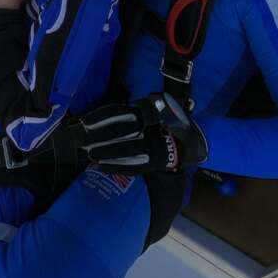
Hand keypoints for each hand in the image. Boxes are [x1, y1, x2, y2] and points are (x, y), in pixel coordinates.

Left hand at [77, 97, 203, 173]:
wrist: (195, 139)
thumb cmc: (169, 122)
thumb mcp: (153, 110)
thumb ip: (136, 112)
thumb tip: (107, 115)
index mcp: (147, 111)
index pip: (120, 113)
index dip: (101, 117)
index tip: (85, 122)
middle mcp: (150, 126)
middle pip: (121, 130)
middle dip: (101, 135)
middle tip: (83, 139)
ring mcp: (155, 144)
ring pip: (127, 148)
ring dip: (107, 152)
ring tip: (90, 155)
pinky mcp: (158, 160)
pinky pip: (135, 165)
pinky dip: (118, 166)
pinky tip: (103, 167)